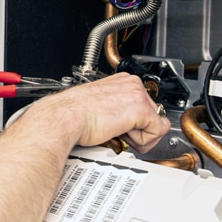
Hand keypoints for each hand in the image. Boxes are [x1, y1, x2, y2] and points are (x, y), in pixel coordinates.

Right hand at [32, 72, 170, 153]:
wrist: (65, 117)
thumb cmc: (74, 114)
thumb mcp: (101, 105)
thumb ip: (118, 108)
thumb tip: (128, 123)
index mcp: (123, 80)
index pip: (147, 106)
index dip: (134, 123)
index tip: (118, 126)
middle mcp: (133, 83)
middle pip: (154, 116)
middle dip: (139, 130)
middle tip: (115, 131)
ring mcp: (137, 94)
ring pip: (156, 126)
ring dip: (138, 136)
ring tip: (115, 132)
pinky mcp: (140, 108)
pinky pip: (156, 133)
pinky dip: (141, 141)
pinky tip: (120, 134)